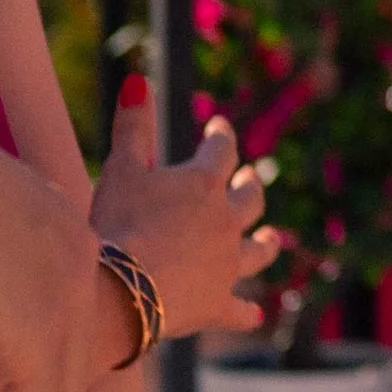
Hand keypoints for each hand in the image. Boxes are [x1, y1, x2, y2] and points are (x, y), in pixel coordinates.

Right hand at [90, 82, 276, 340]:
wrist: (124, 292)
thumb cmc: (120, 224)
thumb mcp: (120, 169)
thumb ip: (132, 125)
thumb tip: (138, 78)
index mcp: (204, 184)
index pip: (221, 150)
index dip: (221, 136)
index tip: (219, 128)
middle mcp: (226, 222)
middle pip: (249, 199)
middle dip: (250, 184)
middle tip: (251, 177)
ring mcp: (227, 266)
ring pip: (258, 252)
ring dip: (266, 243)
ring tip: (272, 239)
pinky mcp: (219, 306)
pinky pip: (241, 310)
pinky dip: (247, 311)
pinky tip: (255, 313)